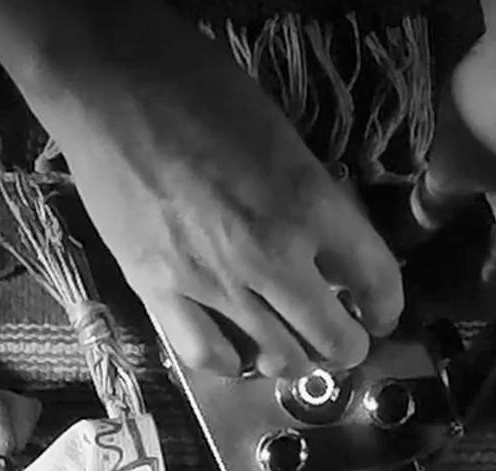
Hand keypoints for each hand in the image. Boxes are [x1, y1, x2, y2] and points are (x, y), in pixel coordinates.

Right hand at [41, 23, 400, 376]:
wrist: (108, 84)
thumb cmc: (199, 89)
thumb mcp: (283, 136)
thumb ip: (313, 200)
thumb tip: (331, 249)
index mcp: (310, 204)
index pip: (376, 281)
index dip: (387, 305)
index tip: (379, 311)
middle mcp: (269, 255)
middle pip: (333, 337)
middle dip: (348, 344)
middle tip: (342, 336)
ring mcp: (211, 281)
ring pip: (276, 358)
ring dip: (296, 359)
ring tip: (293, 346)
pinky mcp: (157, 291)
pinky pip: (207, 355)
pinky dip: (232, 361)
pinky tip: (235, 350)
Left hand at [413, 5, 495, 317]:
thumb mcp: (451, 164)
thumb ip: (429, 212)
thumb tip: (407, 239)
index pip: (492, 299)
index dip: (446, 306)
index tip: (407, 304)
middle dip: (460, 274)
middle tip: (414, 269)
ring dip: (478, 242)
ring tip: (431, 235)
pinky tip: (468, 195)